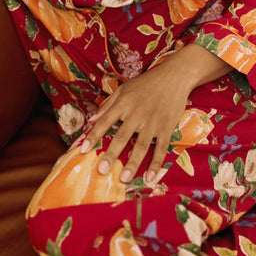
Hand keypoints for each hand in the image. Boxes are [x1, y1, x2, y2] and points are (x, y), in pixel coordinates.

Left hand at [80, 44, 231, 184]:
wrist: (174, 76)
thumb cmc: (145, 84)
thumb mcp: (123, 89)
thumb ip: (107, 105)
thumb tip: (91, 120)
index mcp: (123, 103)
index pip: (104, 122)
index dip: (93, 136)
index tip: (82, 150)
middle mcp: (136, 113)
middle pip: (122, 136)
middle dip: (111, 154)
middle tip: (102, 170)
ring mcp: (153, 121)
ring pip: (142, 145)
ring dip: (133, 163)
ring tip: (125, 179)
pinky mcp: (167, 127)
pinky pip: (161, 148)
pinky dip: (156, 163)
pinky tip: (150, 177)